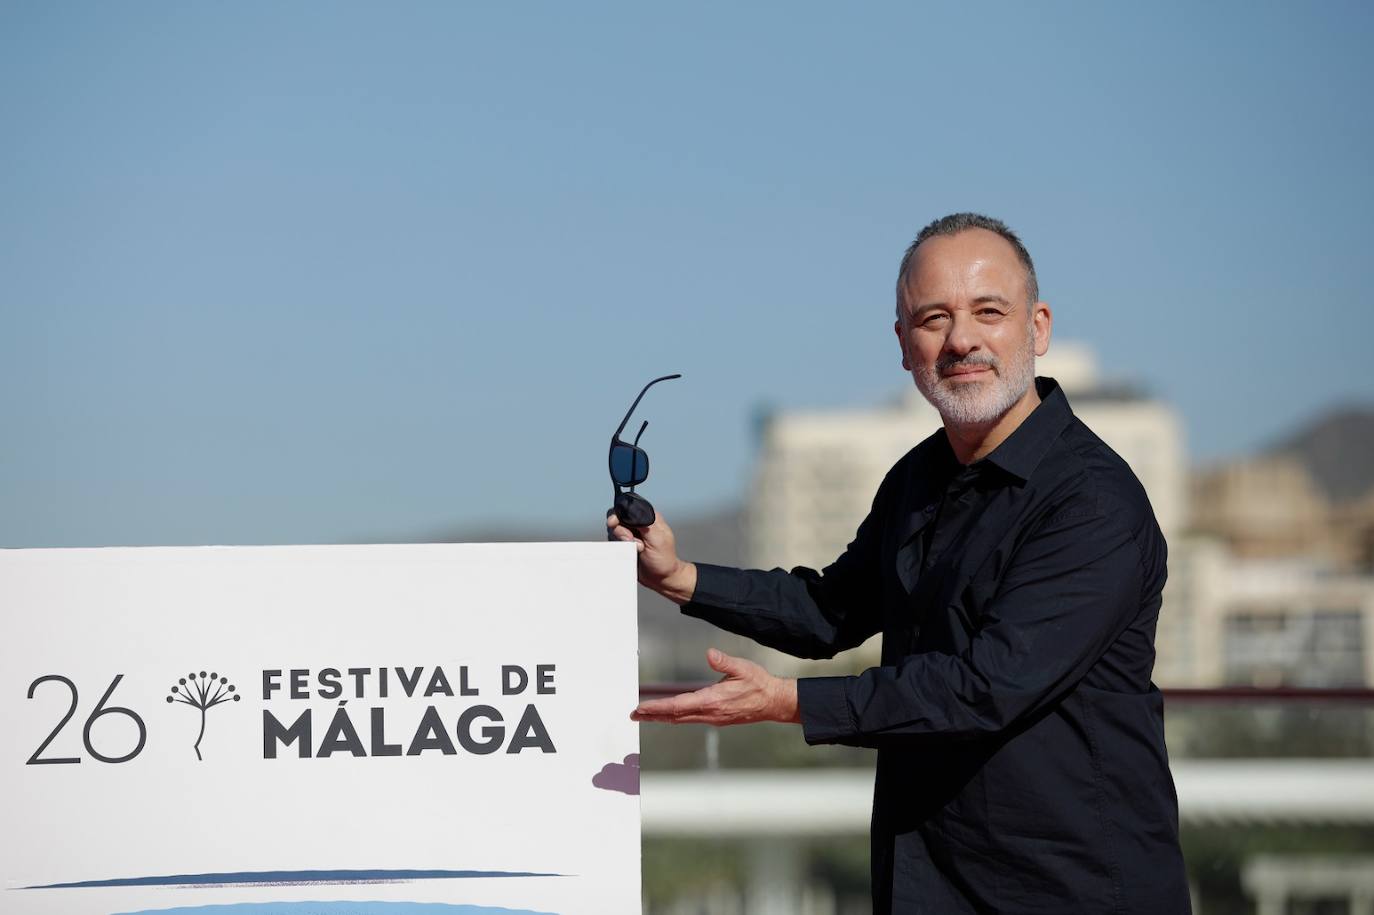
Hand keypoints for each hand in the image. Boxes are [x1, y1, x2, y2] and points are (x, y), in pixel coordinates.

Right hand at [606, 507, 696, 602]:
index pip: (629, 508)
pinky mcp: (624, 545)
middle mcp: (638, 524)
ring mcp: (630, 535)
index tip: (615, 523)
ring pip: (613, 530)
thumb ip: (644, 524)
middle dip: (620, 530)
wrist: (661, 578)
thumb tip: (631, 511)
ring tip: (636, 549)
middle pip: (617, 518)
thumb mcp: (658, 539)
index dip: (619, 514)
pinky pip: (613, 542)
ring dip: (621, 540)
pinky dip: (618, 547)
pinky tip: (629, 553)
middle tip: (629, 541)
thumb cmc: (664, 559)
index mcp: (649, 517)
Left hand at [631, 649, 799, 725]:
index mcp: (712, 700)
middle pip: (674, 716)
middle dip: (653, 715)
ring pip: (681, 719)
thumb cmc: (759, 684)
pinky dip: (675, 717)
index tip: (641, 708)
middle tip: (634, 714)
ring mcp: (712, 718)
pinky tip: (669, 714)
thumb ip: (724, 662)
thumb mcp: (743, 668)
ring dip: (662, 717)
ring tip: (646, 715)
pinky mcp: (716, 718)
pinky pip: (690, 719)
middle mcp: (709, 713)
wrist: (773, 702)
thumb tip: (710, 654)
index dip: (657, 707)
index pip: (677, 705)